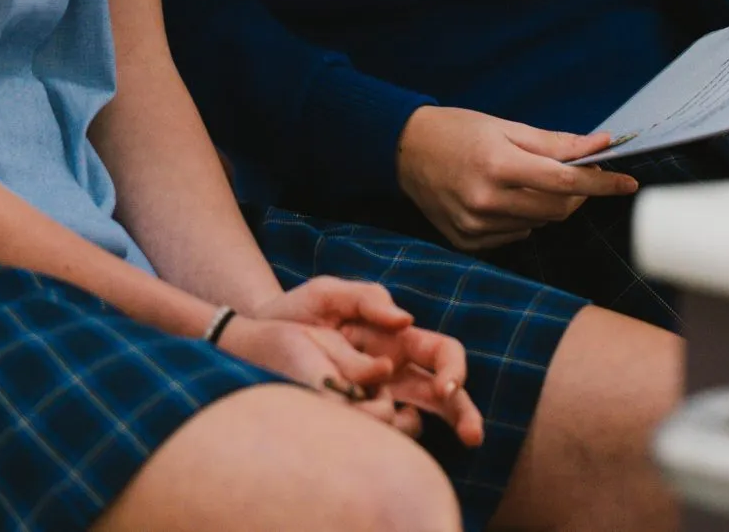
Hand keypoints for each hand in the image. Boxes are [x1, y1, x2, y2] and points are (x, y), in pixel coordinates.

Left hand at [253, 278, 482, 446]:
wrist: (256, 334)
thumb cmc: (298, 310)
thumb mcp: (329, 292)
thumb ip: (367, 298)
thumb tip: (404, 320)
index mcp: (397, 340)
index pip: (442, 354)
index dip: (453, 369)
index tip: (447, 386)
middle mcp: (393, 373)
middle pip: (445, 398)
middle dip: (465, 416)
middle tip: (473, 436)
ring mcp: (371, 398)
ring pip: (413, 423)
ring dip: (410, 426)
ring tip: (395, 427)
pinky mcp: (346, 416)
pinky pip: (373, 432)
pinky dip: (376, 434)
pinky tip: (363, 434)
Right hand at [394, 107, 636, 252]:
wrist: (404, 150)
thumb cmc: (457, 130)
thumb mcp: (506, 126)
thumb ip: (555, 141)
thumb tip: (599, 145)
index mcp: (498, 164)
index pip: (565, 180)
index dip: (602, 183)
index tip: (628, 183)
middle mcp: (486, 199)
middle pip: (557, 208)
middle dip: (576, 192)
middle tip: (575, 174)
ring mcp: (475, 225)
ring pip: (539, 224)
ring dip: (548, 205)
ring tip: (528, 181)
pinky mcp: (466, 240)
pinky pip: (515, 236)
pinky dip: (522, 219)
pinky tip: (505, 199)